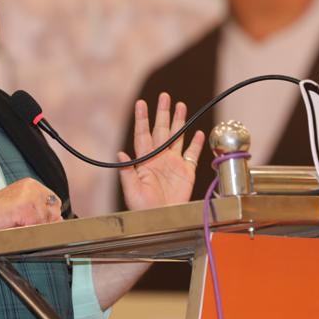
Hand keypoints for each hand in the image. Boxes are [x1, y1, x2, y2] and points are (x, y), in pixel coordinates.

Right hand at [0, 178, 62, 233]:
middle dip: (43, 222)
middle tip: (24, 225)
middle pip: (54, 210)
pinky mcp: (25, 206)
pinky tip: (15, 227)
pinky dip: (29, 232)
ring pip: (47, 220)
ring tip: (16, 225)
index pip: (53, 201)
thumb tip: (60, 220)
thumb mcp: (19, 212)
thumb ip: (39, 213)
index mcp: (30, 184)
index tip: (36, 223)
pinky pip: (39, 226)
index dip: (48, 216)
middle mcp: (31, 186)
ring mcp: (29, 195)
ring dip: (34, 228)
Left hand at [118, 92, 204, 210]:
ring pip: (177, 137)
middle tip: (164, 97)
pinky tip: (198, 132)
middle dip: (163, 113)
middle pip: (161, 131)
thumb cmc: (143, 210)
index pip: (143, 135)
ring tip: (181, 105)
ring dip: (179, 122)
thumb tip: (120, 153)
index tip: (141, 103)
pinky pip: (192, 154)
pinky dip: (196, 143)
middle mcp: (159, 158)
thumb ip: (127, 172)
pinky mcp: (187, 172)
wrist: (162, 221)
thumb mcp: (132, 192)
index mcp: (145, 161)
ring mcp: (174, 164)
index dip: (142, 119)